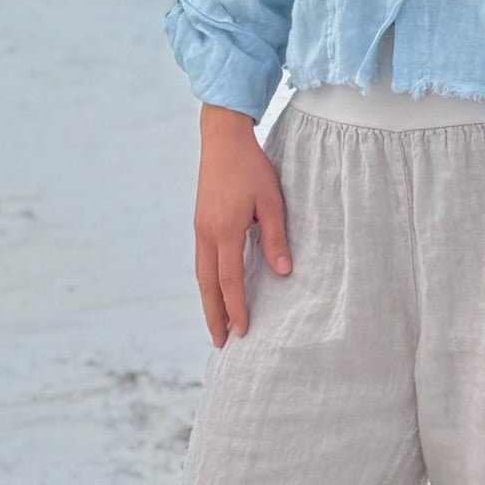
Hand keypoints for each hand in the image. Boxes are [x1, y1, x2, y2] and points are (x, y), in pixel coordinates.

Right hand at [192, 106, 291, 346]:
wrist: (222, 140)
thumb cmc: (251, 168)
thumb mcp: (271, 200)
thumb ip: (276, 237)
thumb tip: (284, 273)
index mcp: (225, 231)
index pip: (230, 281)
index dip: (236, 308)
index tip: (243, 331)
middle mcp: (207, 235)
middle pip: (208, 286)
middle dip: (214, 316)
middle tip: (221, 344)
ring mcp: (200, 229)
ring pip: (201, 275)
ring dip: (209, 302)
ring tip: (217, 325)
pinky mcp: (200, 223)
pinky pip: (201, 261)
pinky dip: (207, 283)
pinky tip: (215, 290)